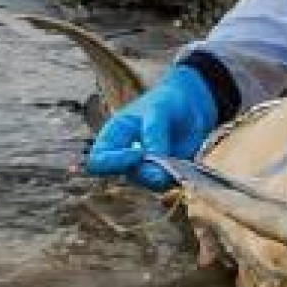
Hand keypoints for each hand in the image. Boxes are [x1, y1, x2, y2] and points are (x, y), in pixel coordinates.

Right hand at [84, 65, 218, 189]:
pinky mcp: (161, 174)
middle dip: (148, 170)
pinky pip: (166, 183)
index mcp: (112, 138)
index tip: (139, 153)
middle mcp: (124, 157)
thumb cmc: (165, 103)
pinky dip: (177, 174)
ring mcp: (142, 168)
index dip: (114, 163)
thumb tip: (151, 158)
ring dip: (166, 172)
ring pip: (149, 182)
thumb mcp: (158, 110)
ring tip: (179, 154)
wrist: (188, 107)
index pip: (98, 162)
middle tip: (168, 158)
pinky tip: (184, 159)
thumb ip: (154, 132)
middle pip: (127, 176)